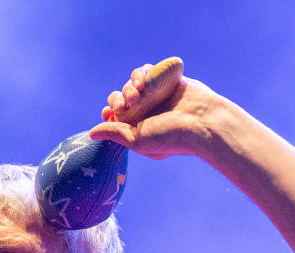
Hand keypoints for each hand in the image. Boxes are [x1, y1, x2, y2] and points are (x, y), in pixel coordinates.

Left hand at [88, 62, 216, 160]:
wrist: (202, 121)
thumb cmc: (171, 136)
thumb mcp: (137, 139)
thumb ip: (114, 134)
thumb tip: (92, 133)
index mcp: (140, 127)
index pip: (116, 116)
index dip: (110, 111)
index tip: (109, 112)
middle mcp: (148, 111)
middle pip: (122, 96)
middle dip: (120, 97)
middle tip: (129, 102)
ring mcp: (158, 95)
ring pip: (133, 82)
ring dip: (131, 83)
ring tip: (139, 90)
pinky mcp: (167, 80)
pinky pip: (149, 70)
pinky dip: (144, 72)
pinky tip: (145, 80)